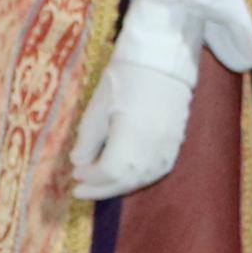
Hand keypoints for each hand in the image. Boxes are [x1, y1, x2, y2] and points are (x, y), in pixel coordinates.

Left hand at [66, 12, 198, 200]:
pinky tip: (124, 176)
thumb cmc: (126, 77)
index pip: (110, 172)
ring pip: (143, 179)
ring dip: (119, 186)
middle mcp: (154, 148)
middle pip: (127, 180)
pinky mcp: (176, 144)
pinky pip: (157, 171)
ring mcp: (169, 148)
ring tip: (98, 186)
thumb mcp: (99, 104)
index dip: (91, 178)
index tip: (74, 174)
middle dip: (101, 188)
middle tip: (80, 190)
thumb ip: (88, 137)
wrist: (163, 62)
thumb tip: (79, 162)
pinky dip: (137, 178)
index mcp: (133, 138)